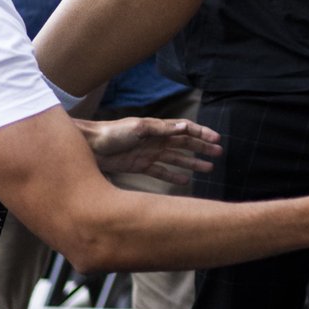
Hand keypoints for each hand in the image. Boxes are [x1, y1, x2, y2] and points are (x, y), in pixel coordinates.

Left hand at [78, 116, 221, 184]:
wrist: (89, 146)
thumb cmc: (113, 133)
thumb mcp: (139, 128)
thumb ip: (162, 129)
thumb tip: (185, 127)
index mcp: (159, 128)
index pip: (186, 130)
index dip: (201, 134)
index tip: (217, 139)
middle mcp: (157, 140)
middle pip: (185, 145)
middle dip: (202, 148)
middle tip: (218, 154)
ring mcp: (149, 153)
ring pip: (177, 159)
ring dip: (192, 163)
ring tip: (208, 169)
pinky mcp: (140, 166)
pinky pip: (161, 172)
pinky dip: (173, 175)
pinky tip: (184, 181)